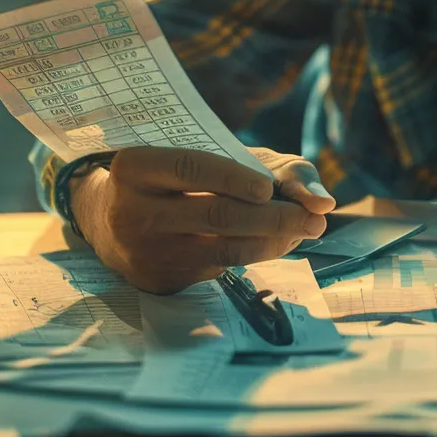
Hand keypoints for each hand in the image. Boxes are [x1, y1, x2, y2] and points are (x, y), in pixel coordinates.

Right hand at [70, 146, 335, 293]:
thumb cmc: (177, 177)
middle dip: (275, 217)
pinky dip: (256, 255)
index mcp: (134, 168)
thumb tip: (324, 201)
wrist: (111, 219)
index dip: (232, 177)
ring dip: (275, 242)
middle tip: (314, 217)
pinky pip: (219, 269)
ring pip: (224, 250)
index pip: (189, 168)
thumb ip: (274, 168)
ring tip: (306, 229)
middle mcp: (133, 212)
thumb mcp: (214, 155)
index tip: (268, 186)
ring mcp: (145, 253)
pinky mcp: (161, 282)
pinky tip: (276, 243)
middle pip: (215, 215)